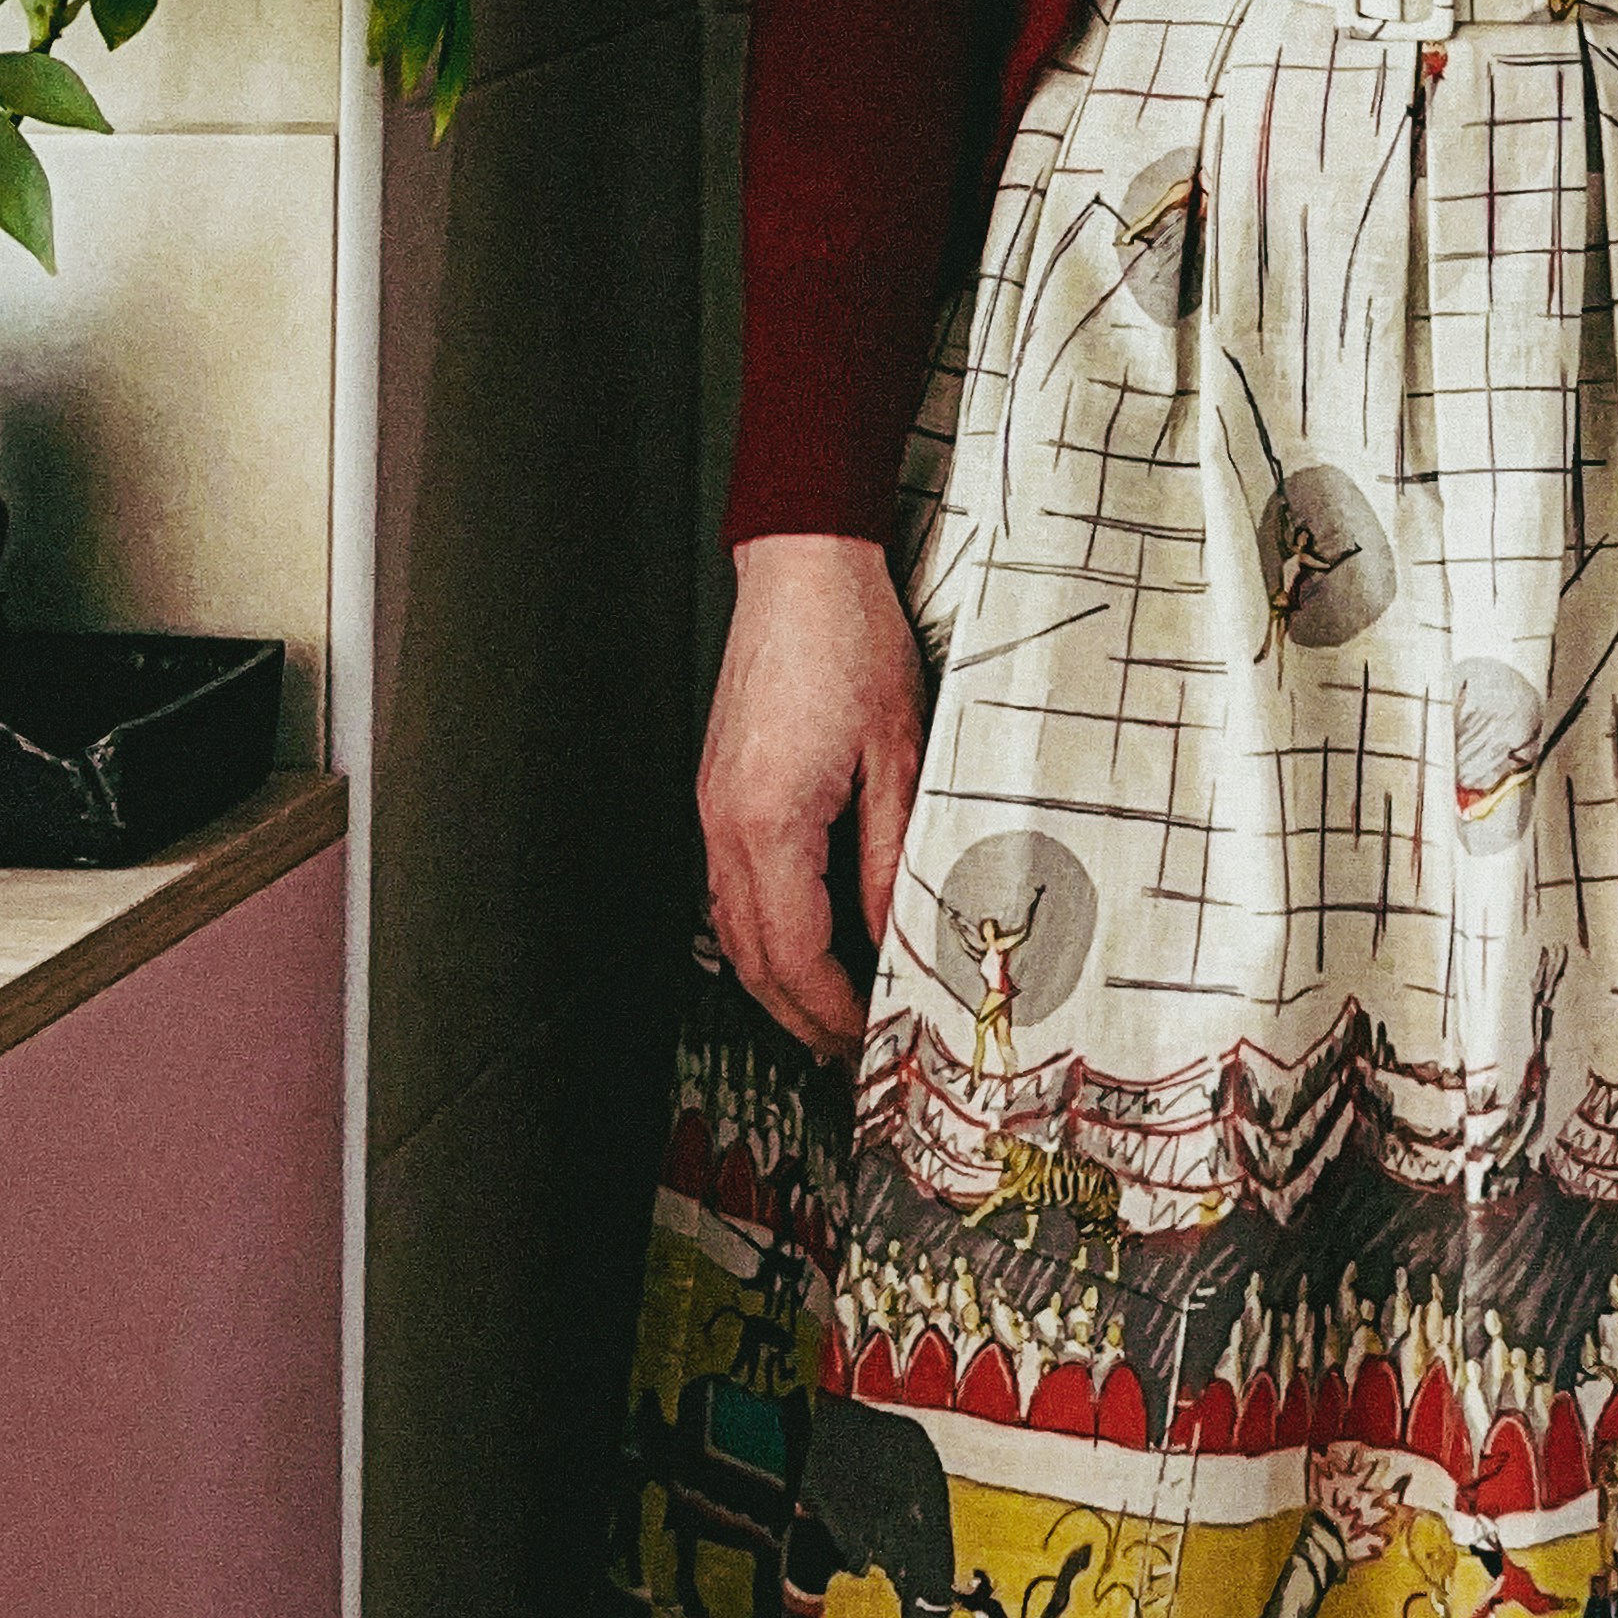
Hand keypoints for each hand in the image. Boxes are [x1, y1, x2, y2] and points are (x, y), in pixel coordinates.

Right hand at [698, 534, 929, 1064]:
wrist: (802, 568)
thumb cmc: (849, 642)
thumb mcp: (899, 759)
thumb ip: (893, 860)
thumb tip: (902, 937)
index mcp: (769, 821)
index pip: (795, 957)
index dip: (833, 1012)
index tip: (871, 1037)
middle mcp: (727, 821)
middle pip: (751, 957)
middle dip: (800, 1016)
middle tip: (851, 1049)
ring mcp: (715, 804)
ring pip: (732, 926)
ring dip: (778, 979)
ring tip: (832, 1007)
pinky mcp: (721, 787)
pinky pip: (729, 885)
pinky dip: (764, 930)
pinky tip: (804, 935)